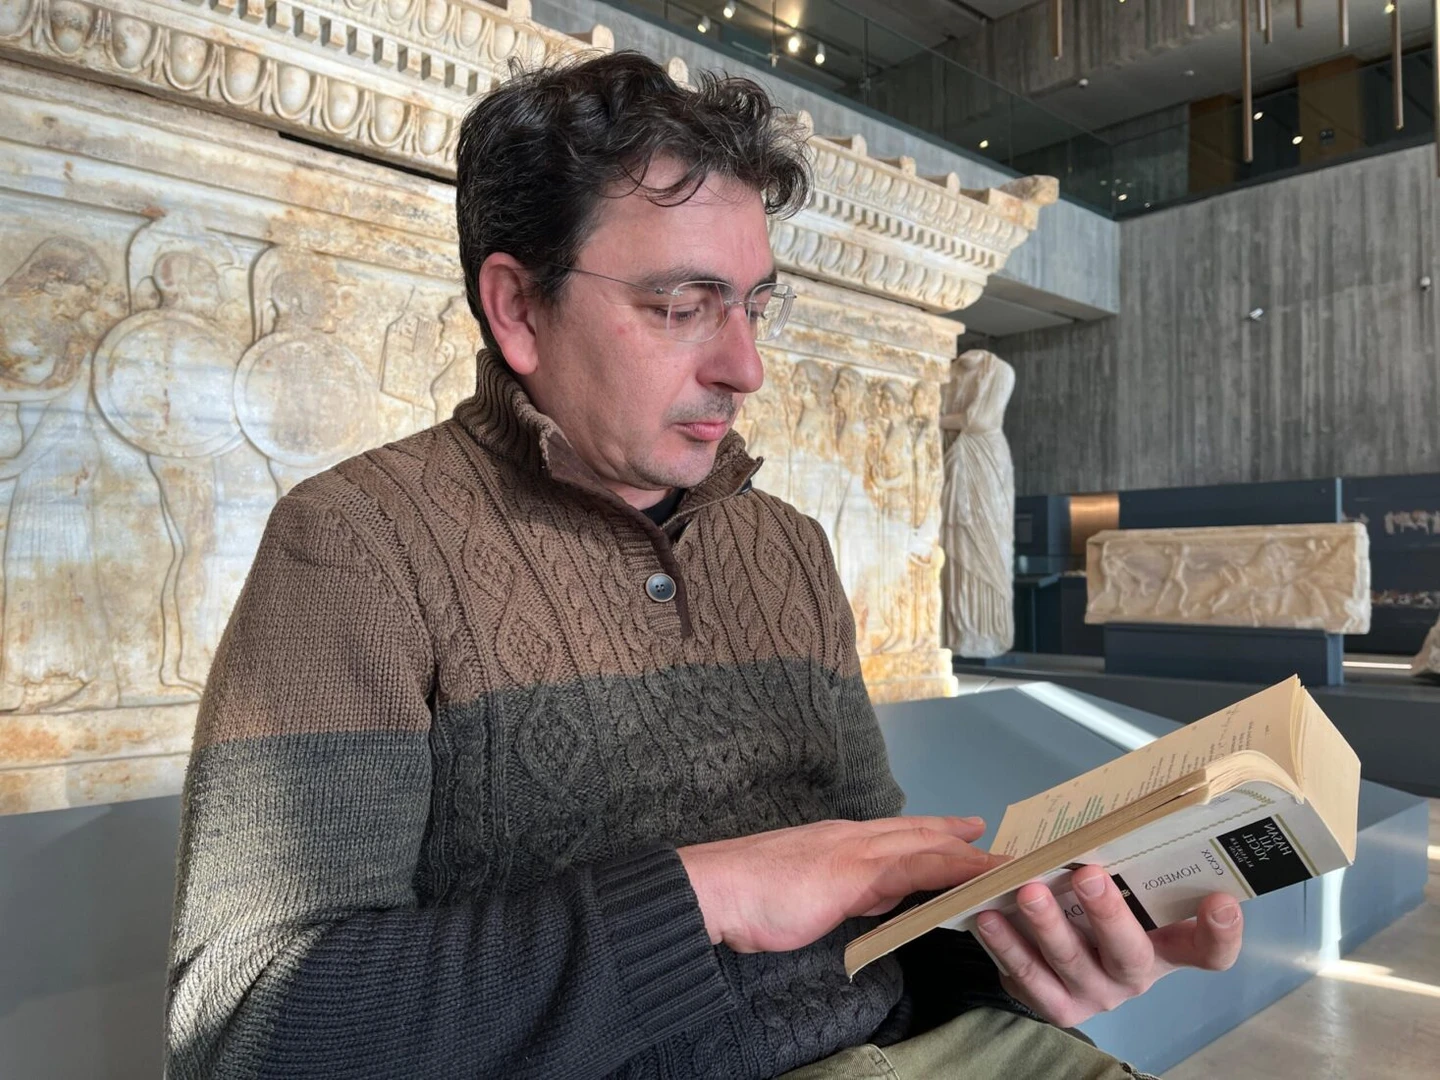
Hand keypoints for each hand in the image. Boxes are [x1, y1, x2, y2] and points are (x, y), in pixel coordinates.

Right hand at [677, 816, 1006, 953]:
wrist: (716, 889)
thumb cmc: (747, 898)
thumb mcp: (804, 894)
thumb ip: (841, 892)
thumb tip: (869, 900)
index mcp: (838, 843)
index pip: (897, 834)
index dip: (934, 832)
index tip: (964, 830)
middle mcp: (853, 838)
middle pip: (922, 834)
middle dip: (964, 838)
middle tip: (1004, 841)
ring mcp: (857, 851)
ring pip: (931, 847)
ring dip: (974, 855)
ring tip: (1013, 862)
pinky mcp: (857, 872)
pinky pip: (921, 867)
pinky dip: (957, 868)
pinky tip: (982, 874)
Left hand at [974, 866, 1243, 1027]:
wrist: (1060, 961)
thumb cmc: (1098, 912)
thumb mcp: (1124, 890)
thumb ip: (1128, 863)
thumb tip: (1124, 806)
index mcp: (1165, 947)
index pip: (1209, 950)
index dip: (1220, 932)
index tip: (1220, 902)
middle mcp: (1134, 976)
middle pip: (1129, 954)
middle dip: (1108, 914)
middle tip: (1088, 876)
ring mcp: (1094, 994)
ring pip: (1071, 963)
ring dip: (1047, 927)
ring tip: (1027, 892)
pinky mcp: (1055, 1004)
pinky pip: (1028, 978)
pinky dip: (1007, 946)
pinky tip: (989, 918)